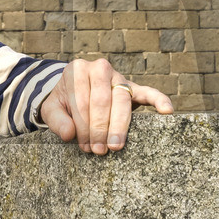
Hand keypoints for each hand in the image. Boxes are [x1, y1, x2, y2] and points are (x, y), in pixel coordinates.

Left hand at [39, 58, 173, 155]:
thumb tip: (68, 134)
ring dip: (119, 125)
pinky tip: (167, 111)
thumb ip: (56, 120)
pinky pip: (148, 92)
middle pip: (103, 100)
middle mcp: (100, 69)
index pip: (82, 100)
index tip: (83, 145)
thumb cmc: (64, 101)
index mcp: (78, 70)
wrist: (72, 90)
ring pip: (122, 100)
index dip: (83, 125)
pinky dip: (159, 100)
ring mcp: (118, 77)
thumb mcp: (52, 109)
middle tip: (99, 150)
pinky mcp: (133, 87)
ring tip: (115, 145)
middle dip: (100, 128)